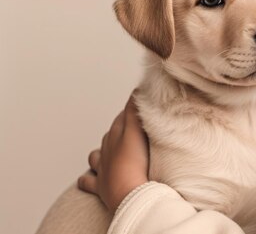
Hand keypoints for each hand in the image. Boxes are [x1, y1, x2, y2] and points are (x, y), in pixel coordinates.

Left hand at [78, 91, 149, 211]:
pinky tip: (88, 177)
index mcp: (115, 137)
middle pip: (110, 135)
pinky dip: (87, 177)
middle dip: (118, 129)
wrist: (129, 195)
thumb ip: (135, 111)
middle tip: (131, 126)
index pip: (121, 118)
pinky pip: (88, 181)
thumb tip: (135, 90)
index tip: (138, 106)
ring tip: (109, 149)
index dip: (130, 111)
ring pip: (96, 156)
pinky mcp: (101, 188)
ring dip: (101, 151)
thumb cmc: (134, 165)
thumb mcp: (138, 132)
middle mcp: (106, 152)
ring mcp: (102, 170)